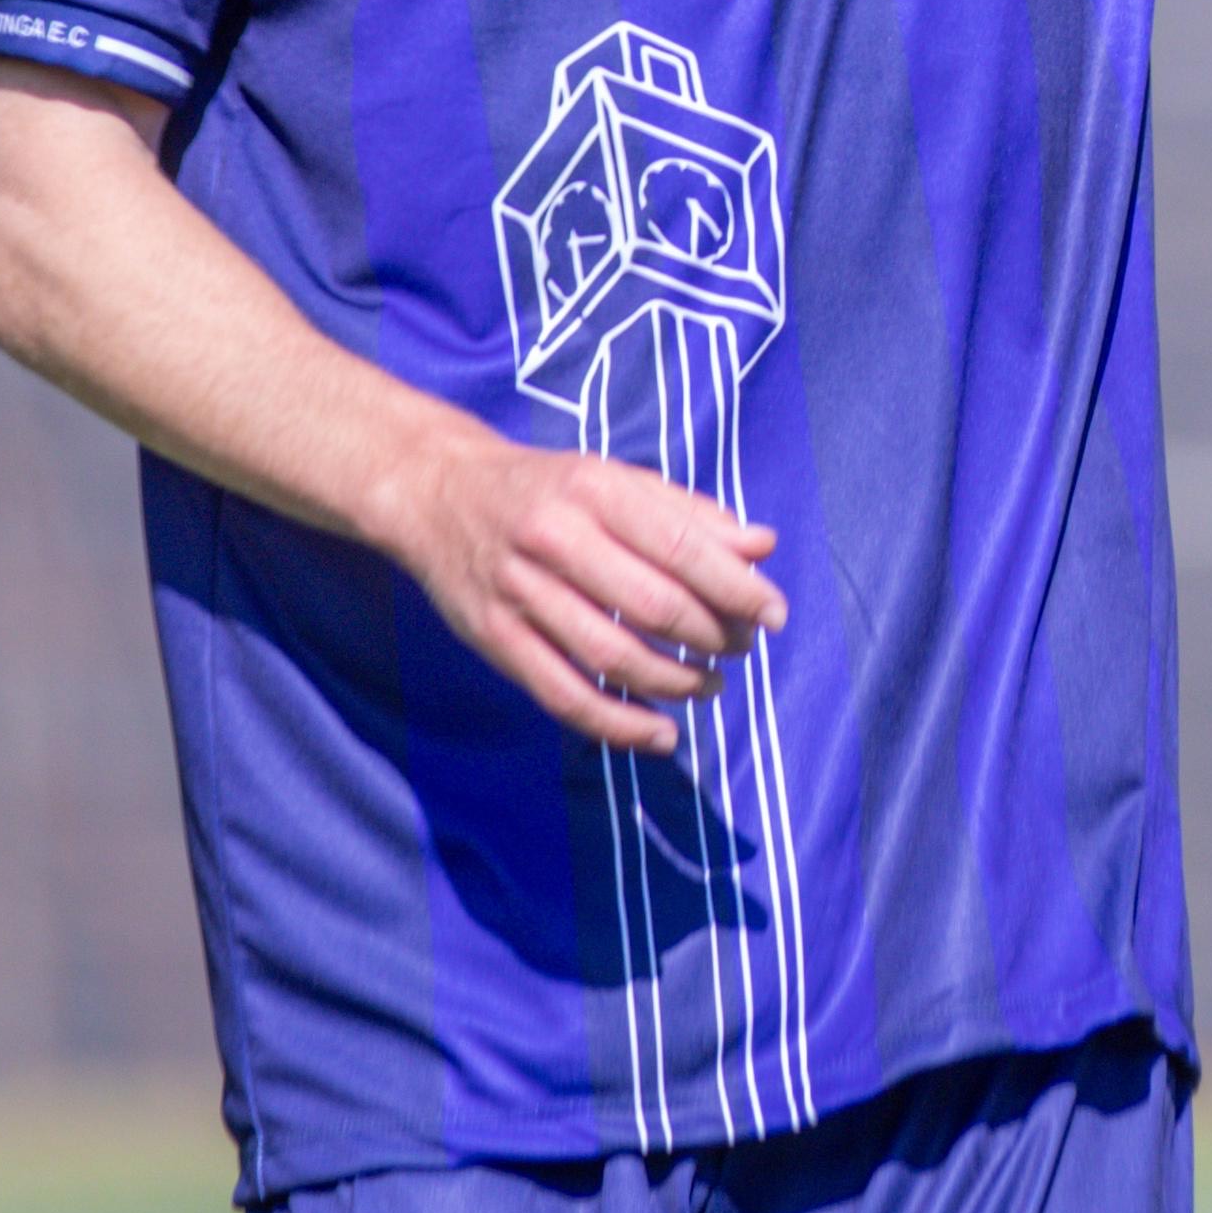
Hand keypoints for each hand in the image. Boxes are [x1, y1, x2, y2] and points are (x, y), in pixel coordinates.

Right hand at [373, 423, 789, 752]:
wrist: (436, 492)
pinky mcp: (495, 640)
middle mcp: (555, 539)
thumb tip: (762, 546)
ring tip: (712, 684)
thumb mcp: (616, 479)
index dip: (736, 588)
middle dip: (712, 635)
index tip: (775, 613)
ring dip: (675, 682)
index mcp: (595, 490)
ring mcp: (520, 594)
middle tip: (744, 646)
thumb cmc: (547, 487)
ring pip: (611, 656)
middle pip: (652, 605)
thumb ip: (689, 514)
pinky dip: (618, 724)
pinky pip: (564, 696)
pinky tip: (661, 733)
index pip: (680, 547)